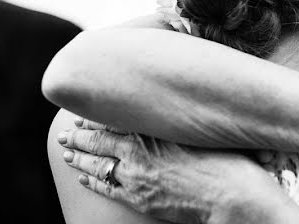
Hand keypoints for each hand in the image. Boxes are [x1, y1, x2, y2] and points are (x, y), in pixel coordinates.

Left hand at [57, 120, 292, 223]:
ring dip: (79, 158)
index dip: (98, 116)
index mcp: (156, 129)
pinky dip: (92, 181)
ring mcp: (137, 177)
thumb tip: (190, 98)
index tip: (86, 112)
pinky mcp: (139, 200)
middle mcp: (141, 151)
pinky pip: (106, 188)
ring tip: (67, 152)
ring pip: (97, 165)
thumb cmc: (231, 159)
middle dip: (79, 137)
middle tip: (66, 132)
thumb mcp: (208, 128)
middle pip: (100, 141)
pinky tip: (84, 178)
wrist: (232, 196)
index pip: (117, 118)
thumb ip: (190, 114)